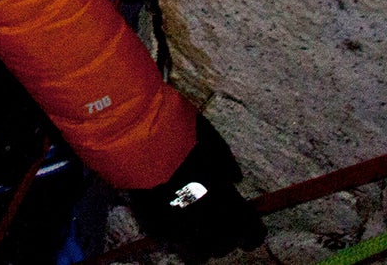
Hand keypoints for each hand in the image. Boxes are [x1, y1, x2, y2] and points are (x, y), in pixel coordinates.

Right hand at [129, 115, 266, 262]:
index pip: (250, 232)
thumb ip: (226, 164)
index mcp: (226, 204)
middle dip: (227, 235)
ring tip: (198, 225)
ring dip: (202, 242)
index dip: (251, 229)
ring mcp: (177, 230)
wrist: (134, 137)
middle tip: (223, 220)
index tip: (250, 224)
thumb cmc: (178, 133)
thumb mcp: (211, 141)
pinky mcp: (153, 228)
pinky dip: (176, 235)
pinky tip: (174, 218)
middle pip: (224, 246)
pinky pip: (171, 242)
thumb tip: (234, 180)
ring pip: (197, 254)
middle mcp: (205, 224)